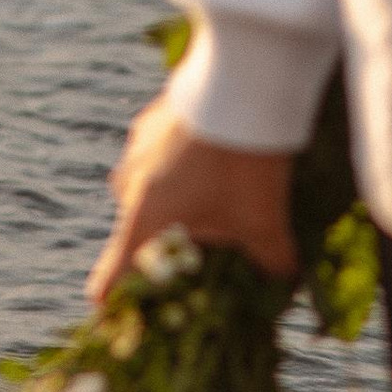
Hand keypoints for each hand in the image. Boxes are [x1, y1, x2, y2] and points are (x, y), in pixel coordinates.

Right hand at [87, 89, 299, 305]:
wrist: (245, 79)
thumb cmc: (244, 162)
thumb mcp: (263, 220)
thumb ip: (272, 258)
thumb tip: (286, 283)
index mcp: (143, 218)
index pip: (115, 271)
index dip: (112, 296)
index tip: (105, 312)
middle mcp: (128, 184)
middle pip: (135, 229)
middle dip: (162, 243)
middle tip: (196, 253)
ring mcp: (136, 147)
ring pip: (145, 188)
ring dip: (170, 201)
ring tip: (211, 201)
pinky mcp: (152, 117)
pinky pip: (157, 153)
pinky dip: (177, 165)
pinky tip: (212, 161)